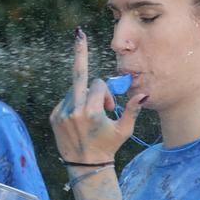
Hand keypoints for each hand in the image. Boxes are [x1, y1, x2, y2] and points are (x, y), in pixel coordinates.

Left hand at [50, 29, 146, 165]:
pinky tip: (79, 120)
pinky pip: (66, 100)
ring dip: (84, 96)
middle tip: (78, 33)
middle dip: (80, 53)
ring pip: (74, 90)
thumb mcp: (124, 129)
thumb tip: (145, 93)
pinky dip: (74, 103)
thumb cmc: (108, 146)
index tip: (110, 107)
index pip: (98, 85)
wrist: (85, 166)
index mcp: (91, 112)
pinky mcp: (54, 117)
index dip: (106, 94)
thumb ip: (132, 109)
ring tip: (89, 118)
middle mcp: (74, 111)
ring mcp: (61, 113)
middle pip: (78, 75)